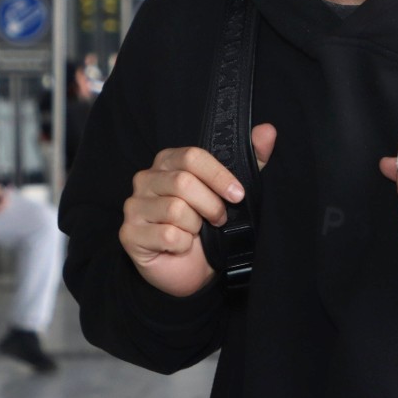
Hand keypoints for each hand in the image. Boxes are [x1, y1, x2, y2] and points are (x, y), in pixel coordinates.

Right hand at [119, 125, 276, 297]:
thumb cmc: (208, 225)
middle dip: (211, 205)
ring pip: (175, 209)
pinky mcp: (129, 233)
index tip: (238, 194)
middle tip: (219, 219)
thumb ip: (251, 160)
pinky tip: (182, 246)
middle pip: (184, 182)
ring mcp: (134, 206)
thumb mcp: (233, 191)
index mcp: (168, 161)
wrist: (190, 267)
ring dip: (196, 226)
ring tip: (197, 232)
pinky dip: (183, 244)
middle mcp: (145, 178)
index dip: (220, 176)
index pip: (193, 156)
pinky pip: (167, 235)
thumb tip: (268, 131)